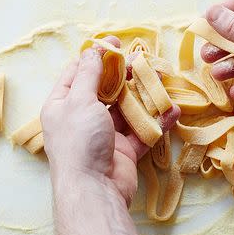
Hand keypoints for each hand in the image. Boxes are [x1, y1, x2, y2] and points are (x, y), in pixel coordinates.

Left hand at [41, 37, 179, 205]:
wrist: (93, 190)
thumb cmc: (80, 141)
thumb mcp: (80, 101)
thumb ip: (90, 74)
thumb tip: (94, 50)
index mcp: (62, 105)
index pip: (76, 73)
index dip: (95, 57)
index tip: (115, 44)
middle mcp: (81, 118)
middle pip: (104, 89)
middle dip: (123, 74)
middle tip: (140, 60)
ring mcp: (103, 135)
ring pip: (125, 109)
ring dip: (142, 95)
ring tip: (158, 80)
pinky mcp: (123, 150)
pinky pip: (141, 131)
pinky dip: (156, 121)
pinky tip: (171, 110)